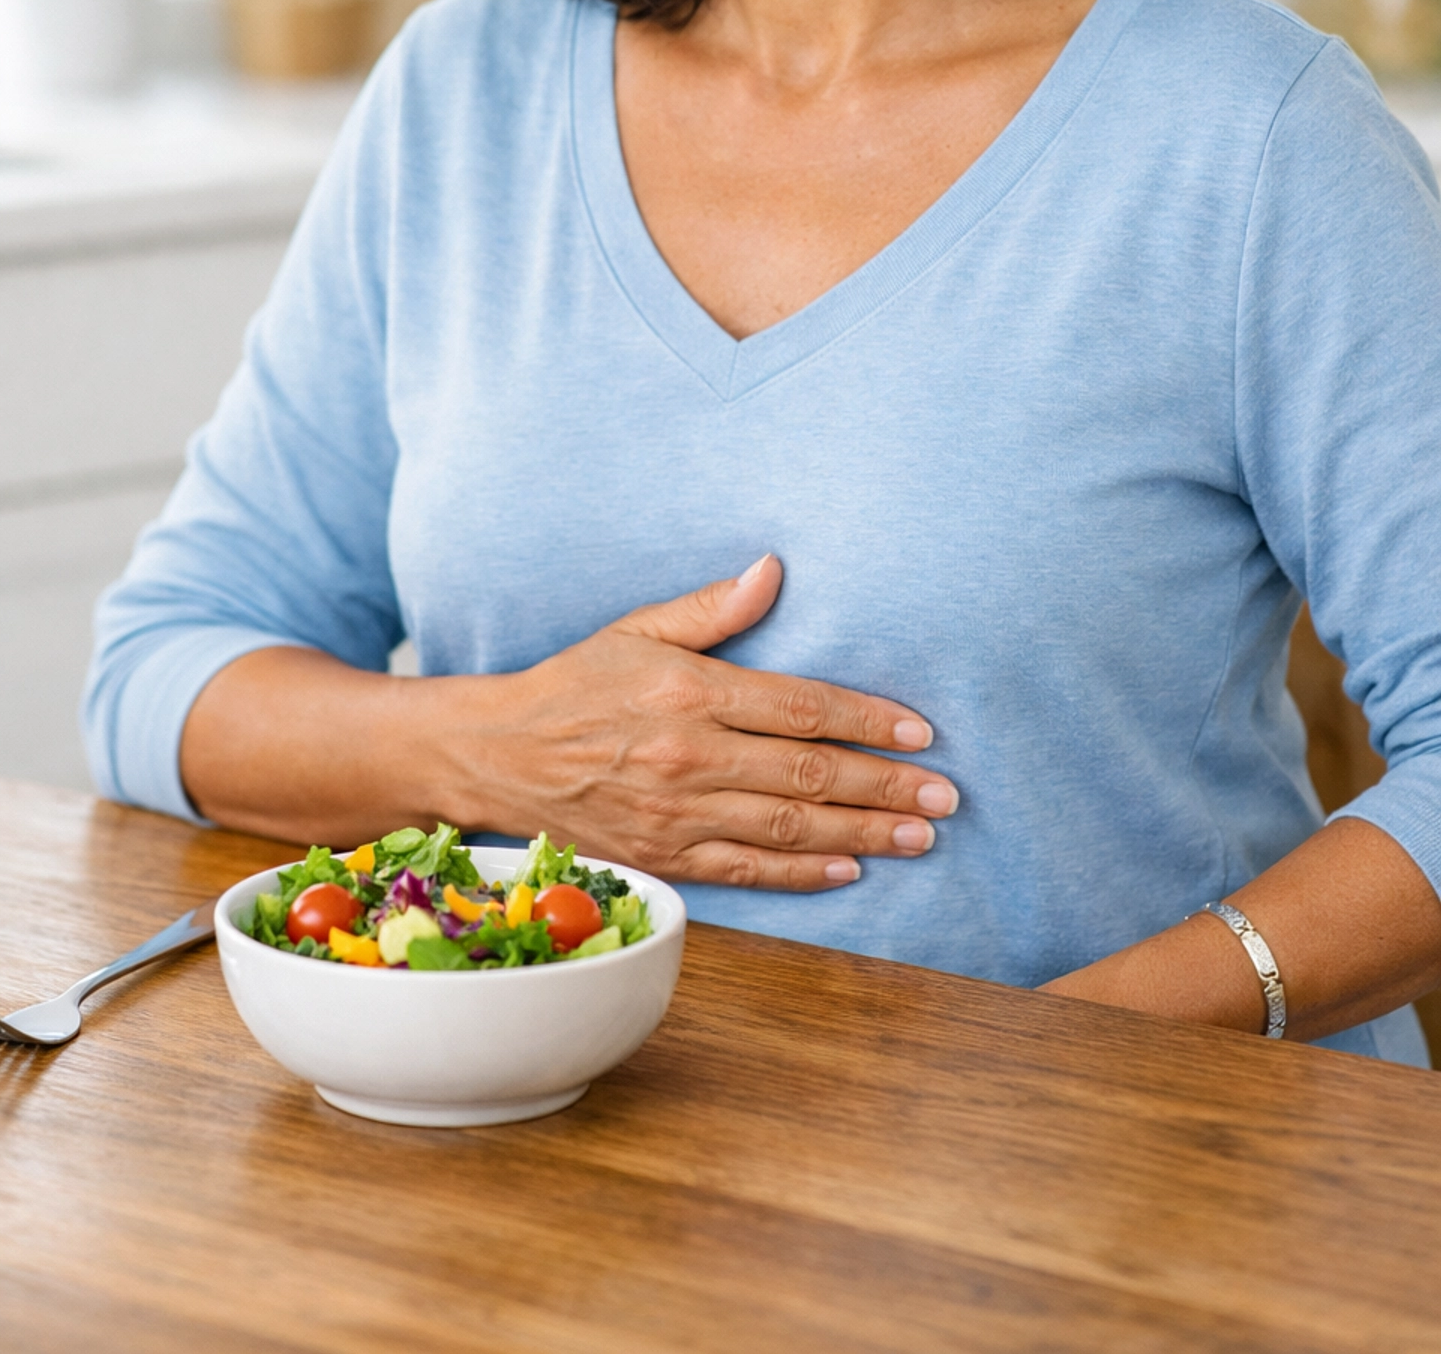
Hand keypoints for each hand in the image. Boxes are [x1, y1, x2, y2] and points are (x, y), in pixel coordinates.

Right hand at [442, 554, 958, 889]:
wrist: (497, 756)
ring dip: (864, 833)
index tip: (921, 730)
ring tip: (921, 834)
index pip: (801, 707)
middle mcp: (689, 758)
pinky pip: (747, 871)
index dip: (868, 720)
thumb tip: (773, 571)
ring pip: (789, 830)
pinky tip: (851, 868)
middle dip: (886, 785)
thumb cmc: (574, 683)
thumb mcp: (636, 628)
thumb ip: (712, 609)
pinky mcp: (664, 857)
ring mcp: (677, 815)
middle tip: (947, 795)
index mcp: (690, 694)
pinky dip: (803, 874)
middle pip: (809, 776)